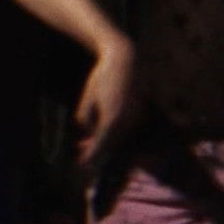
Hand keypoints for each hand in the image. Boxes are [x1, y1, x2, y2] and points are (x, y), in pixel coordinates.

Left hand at [74, 37, 133, 167]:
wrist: (125, 58)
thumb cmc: (102, 77)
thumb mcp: (88, 99)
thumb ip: (86, 120)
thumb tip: (89, 133)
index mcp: (113, 119)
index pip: (101, 144)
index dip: (92, 156)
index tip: (83, 164)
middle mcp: (128, 121)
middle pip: (112, 144)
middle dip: (97, 151)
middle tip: (82, 155)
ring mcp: (137, 117)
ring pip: (120, 137)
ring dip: (105, 141)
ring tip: (85, 143)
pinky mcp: (142, 112)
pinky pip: (127, 128)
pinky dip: (115, 131)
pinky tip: (101, 130)